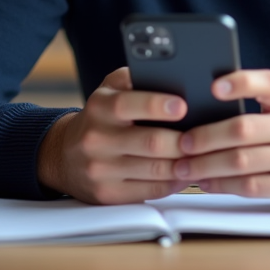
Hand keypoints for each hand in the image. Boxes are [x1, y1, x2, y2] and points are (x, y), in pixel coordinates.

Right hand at [36, 67, 189, 203]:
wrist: (63, 155)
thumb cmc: (100, 118)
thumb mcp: (109, 90)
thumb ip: (135, 79)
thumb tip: (174, 76)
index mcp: (99, 108)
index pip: (127, 104)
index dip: (157, 105)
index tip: (183, 105)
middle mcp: (96, 139)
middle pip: (151, 143)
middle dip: (184, 141)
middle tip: (206, 137)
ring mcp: (100, 170)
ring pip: (156, 170)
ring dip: (185, 164)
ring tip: (203, 155)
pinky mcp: (108, 194)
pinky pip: (151, 191)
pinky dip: (175, 182)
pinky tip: (186, 173)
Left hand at [172, 70, 269, 210]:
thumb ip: (266, 104)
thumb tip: (209, 105)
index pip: (266, 82)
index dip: (239, 82)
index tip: (213, 86)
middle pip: (243, 128)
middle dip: (206, 137)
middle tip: (181, 142)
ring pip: (244, 161)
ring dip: (208, 165)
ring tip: (184, 167)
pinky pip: (255, 186)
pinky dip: (226, 185)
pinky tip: (208, 183)